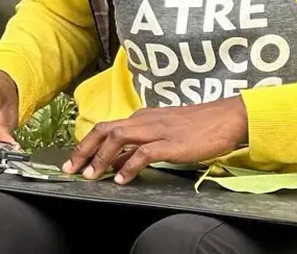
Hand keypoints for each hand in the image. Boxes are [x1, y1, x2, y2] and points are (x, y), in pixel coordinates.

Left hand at [63, 97, 248, 183]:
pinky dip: (129, 166)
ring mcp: (157, 130)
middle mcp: (144, 120)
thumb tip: (116, 162)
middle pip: (105, 130)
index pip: (106, 128)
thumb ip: (139, 146)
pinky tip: (122, 179)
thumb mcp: (162, 132)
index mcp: (140, 117)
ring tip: (91, 176)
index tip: (73, 160)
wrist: (226, 117)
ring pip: (119, 138)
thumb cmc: (196, 127)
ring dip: (101, 157)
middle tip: (70, 168)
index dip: (86, 144)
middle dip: (84, 149)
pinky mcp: (171, 143)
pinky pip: (144, 153)